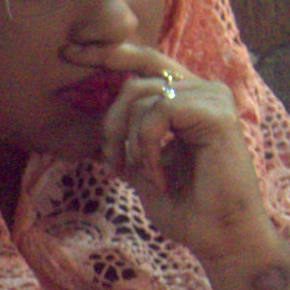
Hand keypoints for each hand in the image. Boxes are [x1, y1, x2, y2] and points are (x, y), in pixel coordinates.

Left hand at [79, 42, 288, 271]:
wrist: (221, 237)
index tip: (68, 52)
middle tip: (111, 161)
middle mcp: (204, 91)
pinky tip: (156, 173)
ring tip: (140, 174)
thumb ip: (128, 135)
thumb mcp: (142, 165)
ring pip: (142, 95)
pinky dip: (146, 145)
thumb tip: (102, 119)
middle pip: (135, 79)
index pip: (145, 62)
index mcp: (188, 98)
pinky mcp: (218, 113)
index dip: (107, 52)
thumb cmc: (186, 207)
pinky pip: (160, 110)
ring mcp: (214, 98)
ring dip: (129, 141)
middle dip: (112, 121)